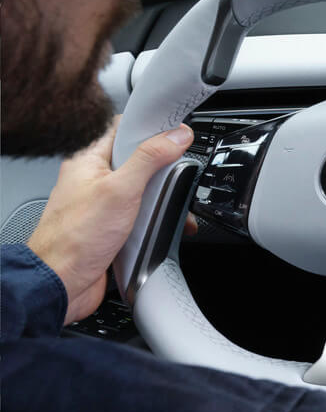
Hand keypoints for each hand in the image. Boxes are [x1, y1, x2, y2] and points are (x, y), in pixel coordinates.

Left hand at [28, 117, 193, 323]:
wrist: (60, 284)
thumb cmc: (73, 238)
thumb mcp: (120, 189)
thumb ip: (150, 158)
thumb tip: (176, 135)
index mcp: (88, 160)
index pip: (124, 129)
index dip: (152, 127)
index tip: (178, 132)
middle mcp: (94, 180)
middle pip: (139, 160)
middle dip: (164, 168)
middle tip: (177, 175)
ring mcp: (104, 204)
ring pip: (144, 190)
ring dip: (163, 199)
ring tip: (172, 207)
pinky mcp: (113, 227)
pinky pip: (142, 215)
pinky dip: (157, 220)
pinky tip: (164, 227)